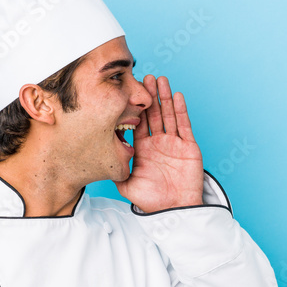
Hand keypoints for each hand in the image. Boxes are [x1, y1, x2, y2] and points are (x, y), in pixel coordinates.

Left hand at [114, 75, 203, 211]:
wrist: (174, 209)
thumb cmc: (152, 200)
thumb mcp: (127, 185)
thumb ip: (115, 172)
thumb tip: (98, 161)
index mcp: (143, 148)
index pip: (138, 122)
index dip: (134, 107)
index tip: (128, 91)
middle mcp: (158, 142)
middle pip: (153, 113)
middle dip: (149, 96)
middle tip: (144, 77)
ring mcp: (174, 142)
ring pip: (168, 114)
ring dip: (164, 97)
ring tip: (160, 79)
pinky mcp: (188, 146)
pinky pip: (184, 125)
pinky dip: (180, 110)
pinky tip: (177, 96)